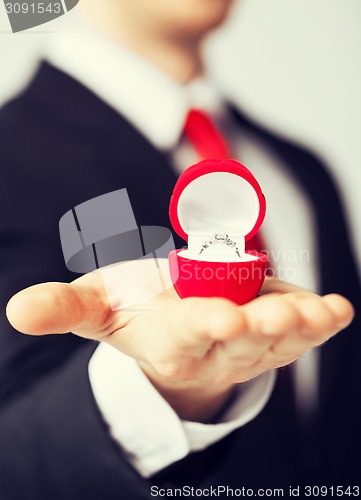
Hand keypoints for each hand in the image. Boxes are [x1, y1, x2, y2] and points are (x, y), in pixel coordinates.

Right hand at [6, 259, 353, 421]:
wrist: (172, 328)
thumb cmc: (135, 314)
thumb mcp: (96, 310)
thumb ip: (62, 310)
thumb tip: (18, 311)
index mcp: (170, 342)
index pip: (188, 337)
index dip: (203, 326)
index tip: (220, 317)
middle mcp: (216, 347)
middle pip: (243, 337)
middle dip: (263, 325)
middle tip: (285, 313)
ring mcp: (251, 343)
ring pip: (280, 337)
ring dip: (303, 325)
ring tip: (324, 313)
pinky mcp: (273, 331)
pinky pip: (301, 329)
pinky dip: (322, 320)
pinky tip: (337, 309)